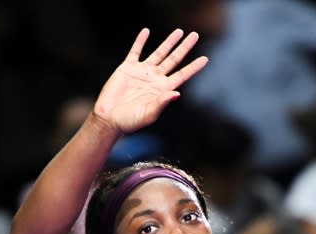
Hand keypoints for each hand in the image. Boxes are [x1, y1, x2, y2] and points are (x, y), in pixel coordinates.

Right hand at [93, 28, 207, 133]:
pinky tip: (146, 31)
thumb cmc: (130, 121)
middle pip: (174, 60)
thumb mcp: (148, 114)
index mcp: (163, 89)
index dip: (194, 67)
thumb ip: (162, 103)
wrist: (109, 118)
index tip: (205, 58)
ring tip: (179, 31)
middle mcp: (155, 79)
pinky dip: (140, 41)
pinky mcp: (127, 68)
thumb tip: (177, 94)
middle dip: (184, 48)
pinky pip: (135, 51)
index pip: (182, 75)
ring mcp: (142, 72)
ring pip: (159, 53)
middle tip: (195, 35)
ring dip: (169, 42)